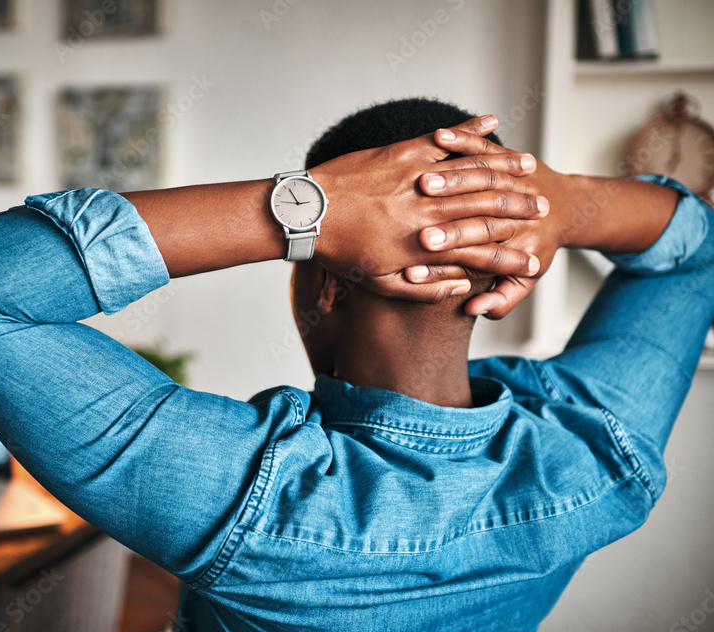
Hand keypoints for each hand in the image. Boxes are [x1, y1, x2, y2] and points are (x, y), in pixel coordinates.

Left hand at [310, 115, 546, 302]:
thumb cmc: (340, 251)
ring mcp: (416, 177)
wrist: (307, 213)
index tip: (533, 262)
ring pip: (472, 171)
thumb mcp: (380, 283)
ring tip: (531, 170)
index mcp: (424, 244)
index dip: (509, 260)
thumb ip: (424, 289)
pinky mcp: (403, 151)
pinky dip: (470, 131)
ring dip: (505, 170)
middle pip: (486, 207)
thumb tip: (461, 290)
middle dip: (519, 209)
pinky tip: (493, 123)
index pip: (480, 253)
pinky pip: (445, 139)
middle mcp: (427, 209)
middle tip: (544, 208)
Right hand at [414, 127, 570, 317]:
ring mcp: (515, 182)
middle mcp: (516, 213)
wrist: (569, 208)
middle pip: (478, 218)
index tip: (421, 266)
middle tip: (420, 229)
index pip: (480, 254)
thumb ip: (501, 299)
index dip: (450, 260)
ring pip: (482, 180)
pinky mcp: (508, 158)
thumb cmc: (536, 247)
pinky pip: (485, 149)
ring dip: (452, 180)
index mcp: (518, 244)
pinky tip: (440, 137)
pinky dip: (464, 140)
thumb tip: (476, 310)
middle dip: (448, 223)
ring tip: (424, 182)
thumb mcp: (524, 281)